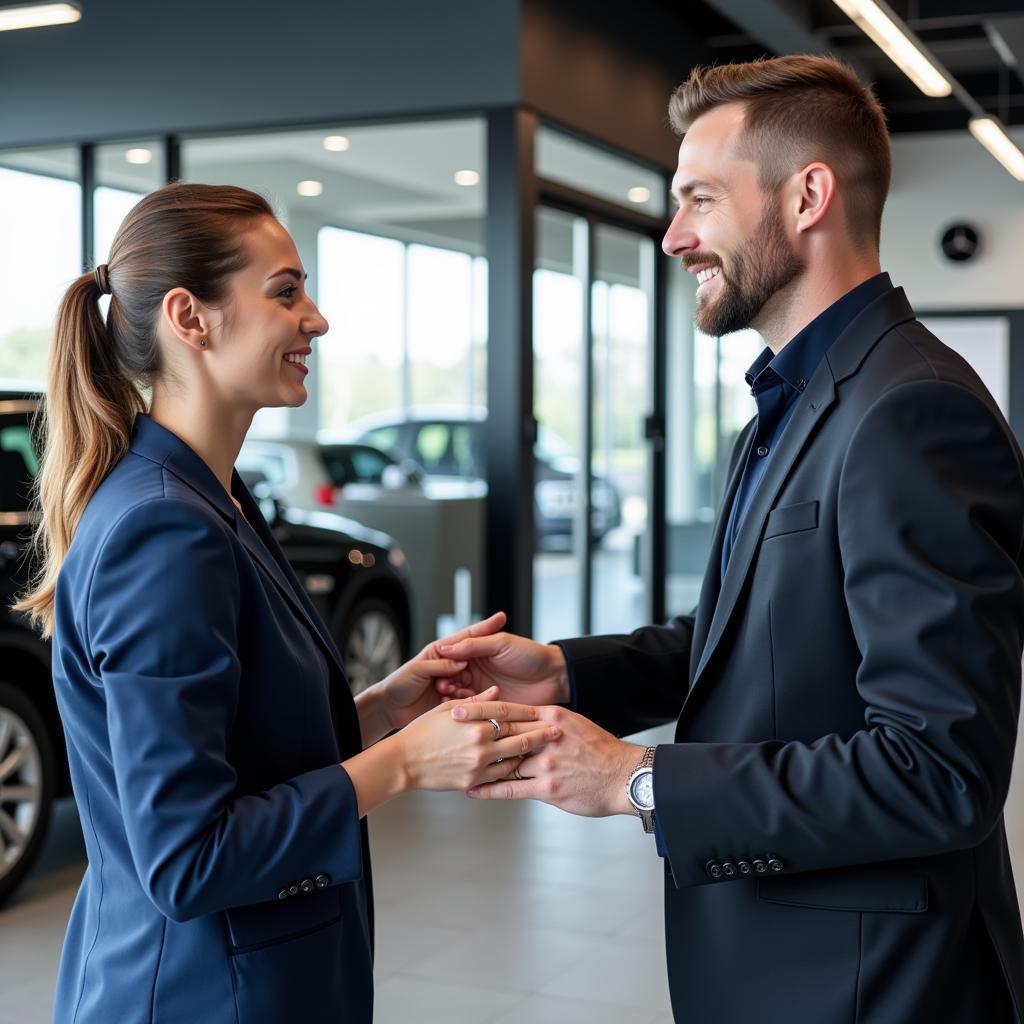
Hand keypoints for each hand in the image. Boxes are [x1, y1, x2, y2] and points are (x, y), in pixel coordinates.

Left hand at [375, 612, 508, 730]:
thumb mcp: (418, 669)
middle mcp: (450, 665)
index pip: (467, 636)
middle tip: (502, 660)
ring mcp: (454, 683)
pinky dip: (474, 699)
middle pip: (475, 658)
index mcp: (441, 652)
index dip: (485, 627)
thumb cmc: (398, 684)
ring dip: (483, 684)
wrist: (389, 709)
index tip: (501, 617)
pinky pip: (468, 698)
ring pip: (475, 680)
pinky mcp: (453, 701)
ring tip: (494, 688)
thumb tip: (461, 661)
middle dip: (490, 659)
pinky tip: (482, 702)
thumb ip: (441, 664)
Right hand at [396, 687, 561, 791]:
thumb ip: (476, 701)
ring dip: (533, 753)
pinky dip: (515, 769)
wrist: (403, 762)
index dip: (529, 711)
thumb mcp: (446, 709)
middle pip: (519, 734)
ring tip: (549, 750)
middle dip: (541, 732)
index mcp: (474, 719)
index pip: (509, 712)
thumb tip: (497, 692)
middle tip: (559, 731)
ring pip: (515, 756)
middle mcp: (479, 741)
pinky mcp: (474, 781)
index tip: (545, 710)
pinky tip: (525, 765)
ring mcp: (478, 763)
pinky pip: (502, 775)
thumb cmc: (422, 732)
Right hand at [435, 627, 569, 706]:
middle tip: (446, 691)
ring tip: (455, 704)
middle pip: (453, 684)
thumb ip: (473, 645)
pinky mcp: (494, 712)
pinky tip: (467, 716)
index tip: (441, 678)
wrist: (555, 675)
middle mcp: (477, 676)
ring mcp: (485, 695)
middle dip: (447, 688)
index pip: (452, 665)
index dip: (445, 671)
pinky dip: (471, 716)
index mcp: (476, 657)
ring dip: (457, 703)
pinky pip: (477, 715)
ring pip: (462, 701)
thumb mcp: (500, 644)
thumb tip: (445, 647)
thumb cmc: (530, 655)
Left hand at [461, 705, 641, 816]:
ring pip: (504, 761)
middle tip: (448, 726)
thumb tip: (527, 719)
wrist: (624, 777)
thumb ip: (549, 723)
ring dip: (477, 763)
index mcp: (553, 719)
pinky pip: (512, 788)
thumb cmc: (600, 751)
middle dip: (473, 729)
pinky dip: (490, 790)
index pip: (511, 710)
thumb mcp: (575, 726)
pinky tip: (473, 790)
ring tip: (454, 762)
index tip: (460, 705)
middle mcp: (547, 738)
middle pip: (503, 731)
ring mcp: (547, 764)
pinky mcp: (549, 788)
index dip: (482, 708)